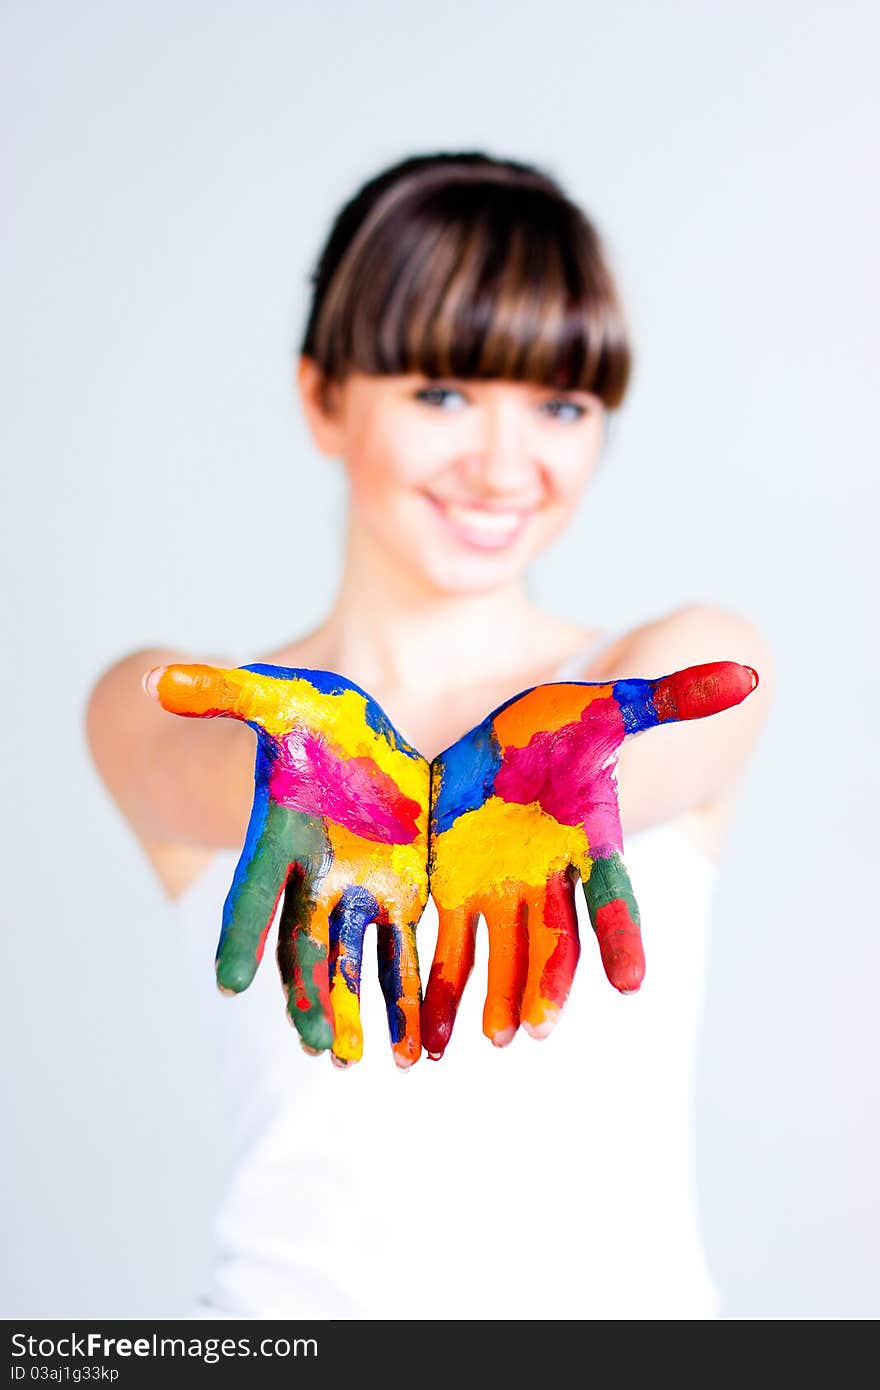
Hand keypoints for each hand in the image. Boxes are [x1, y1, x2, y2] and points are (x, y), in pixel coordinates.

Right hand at [146, 662, 430, 1067]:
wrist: (373, 732)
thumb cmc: (319, 714)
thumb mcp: (281, 697)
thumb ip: (226, 694)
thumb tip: (151, 676)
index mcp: (283, 838)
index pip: (253, 893)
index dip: (240, 935)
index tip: (228, 983)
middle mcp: (317, 877)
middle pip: (306, 947)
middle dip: (310, 997)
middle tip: (317, 1048)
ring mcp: (361, 891)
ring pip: (357, 963)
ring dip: (360, 1013)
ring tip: (357, 1064)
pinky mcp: (404, 894)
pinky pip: (409, 953)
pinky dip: (412, 998)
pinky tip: (420, 1046)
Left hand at [421, 660, 757, 1058]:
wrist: (503, 741)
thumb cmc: (563, 727)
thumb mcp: (602, 708)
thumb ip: (662, 698)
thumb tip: (743, 672)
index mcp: (582, 844)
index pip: (611, 897)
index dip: (621, 939)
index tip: (632, 986)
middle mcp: (542, 879)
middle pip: (548, 941)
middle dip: (542, 984)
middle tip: (534, 1030)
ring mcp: (494, 890)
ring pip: (494, 956)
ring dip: (487, 1000)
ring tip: (481, 1044)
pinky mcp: (447, 890)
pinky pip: (439, 946)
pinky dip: (428, 990)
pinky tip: (419, 1038)